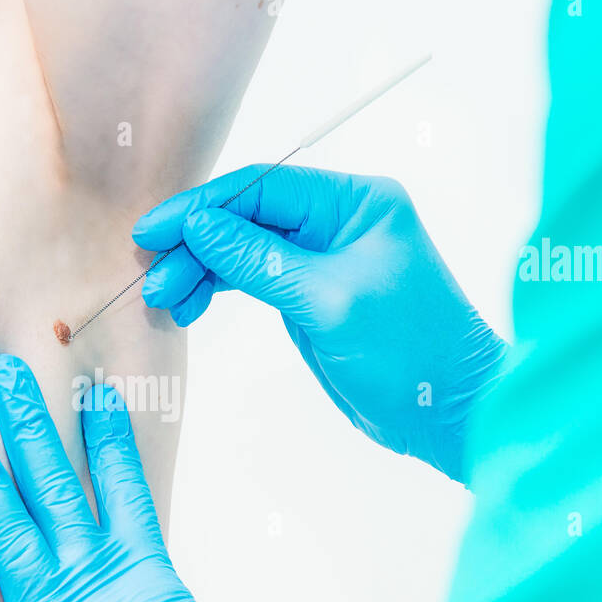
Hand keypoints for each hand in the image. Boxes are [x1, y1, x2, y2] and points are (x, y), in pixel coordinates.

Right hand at [133, 166, 508, 482]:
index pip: (262, 189)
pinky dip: (218, 288)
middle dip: (195, 245)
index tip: (152, 232)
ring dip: (200, 271)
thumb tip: (199, 226)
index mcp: (355, 203)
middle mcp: (338, 220)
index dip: (201, 209)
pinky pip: (252, 278)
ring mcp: (322, 258)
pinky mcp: (310, 294)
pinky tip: (190, 306)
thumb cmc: (410, 352)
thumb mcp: (328, 301)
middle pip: (246, 217)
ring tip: (164, 300)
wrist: (449, 412)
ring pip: (242, 249)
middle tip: (153, 281)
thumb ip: (259, 260)